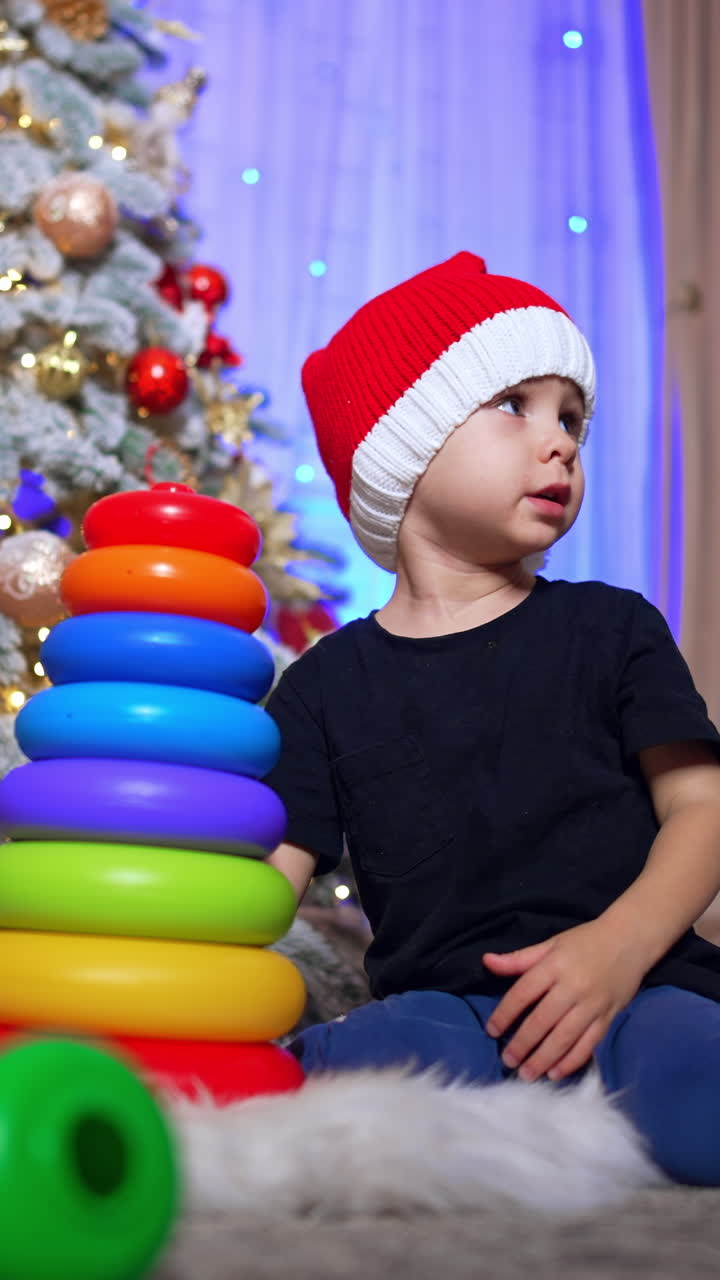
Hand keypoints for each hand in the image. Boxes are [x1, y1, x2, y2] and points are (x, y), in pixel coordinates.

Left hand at [482, 920, 647, 1081]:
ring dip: (544, 1058)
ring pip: (565, 1037)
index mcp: (554, 965)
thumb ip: (519, 959)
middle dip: (523, 1044)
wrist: (630, 940)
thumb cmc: (586, 941)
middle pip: (542, 1020)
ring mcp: (592, 1004)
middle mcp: (573, 987)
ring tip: (526, 1074)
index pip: (523, 992)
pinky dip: (572, 1061)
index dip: (505, 1013)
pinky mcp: (608, 1017)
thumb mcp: (551, 944)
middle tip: (507, 1061)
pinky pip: (589, 1044)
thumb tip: (487, 961)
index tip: (492, 1030)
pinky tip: (556, 1073)